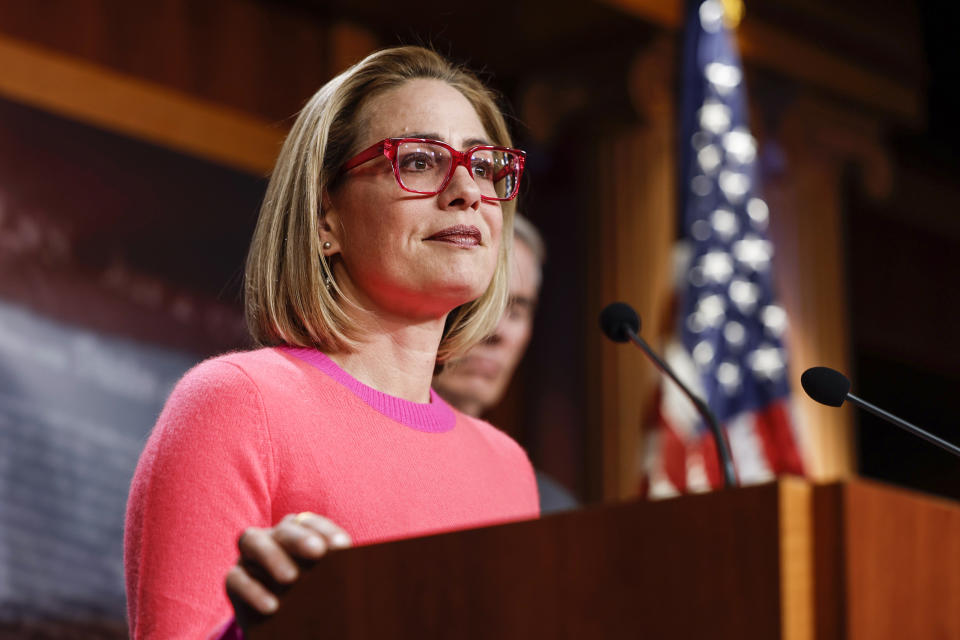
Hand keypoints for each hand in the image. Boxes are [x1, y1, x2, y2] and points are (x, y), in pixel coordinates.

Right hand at [226, 512, 351, 618]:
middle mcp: (272, 537)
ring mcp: (249, 556)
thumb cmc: (311, 594)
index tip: (343, 546)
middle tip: (318, 553)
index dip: (326, 530)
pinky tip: (272, 606)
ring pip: (252, 540)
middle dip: (300, 538)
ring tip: (291, 578)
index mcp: (298, 532)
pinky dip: (253, 590)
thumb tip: (355, 566)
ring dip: (272, 556)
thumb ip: (337, 570)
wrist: (281, 623)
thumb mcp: (326, 582)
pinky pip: (236, 578)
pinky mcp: (234, 580)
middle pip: (283, 528)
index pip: (310, 522)